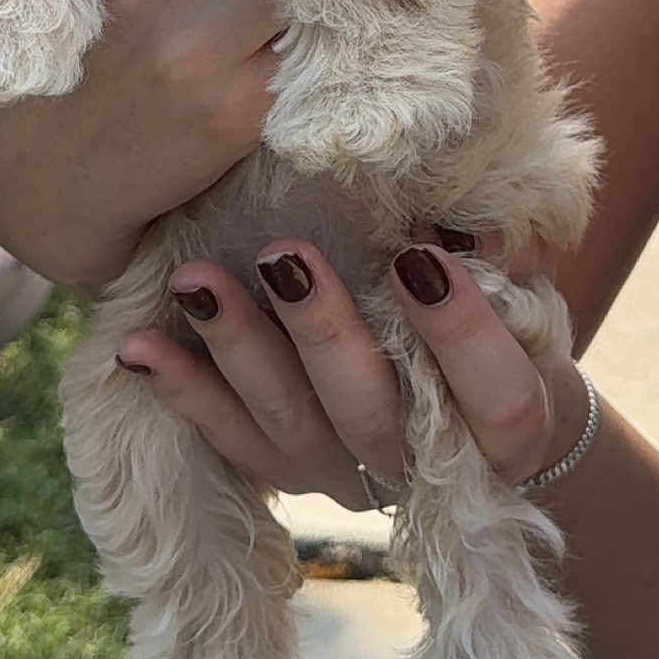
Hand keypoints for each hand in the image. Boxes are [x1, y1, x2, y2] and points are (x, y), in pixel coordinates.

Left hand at [116, 237, 588, 507]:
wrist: (471, 427)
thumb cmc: (503, 329)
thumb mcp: (522, 293)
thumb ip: (496, 254)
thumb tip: (455, 187)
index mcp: (506, 428)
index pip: (496, 399)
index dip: (462, 334)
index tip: (420, 254)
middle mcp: (420, 462)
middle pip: (369, 411)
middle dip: (322, 332)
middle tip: (284, 254)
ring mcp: (343, 471)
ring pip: (286, 423)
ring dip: (237, 348)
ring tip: (195, 282)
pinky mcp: (283, 468)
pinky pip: (227, 439)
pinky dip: (180, 391)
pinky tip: (135, 347)